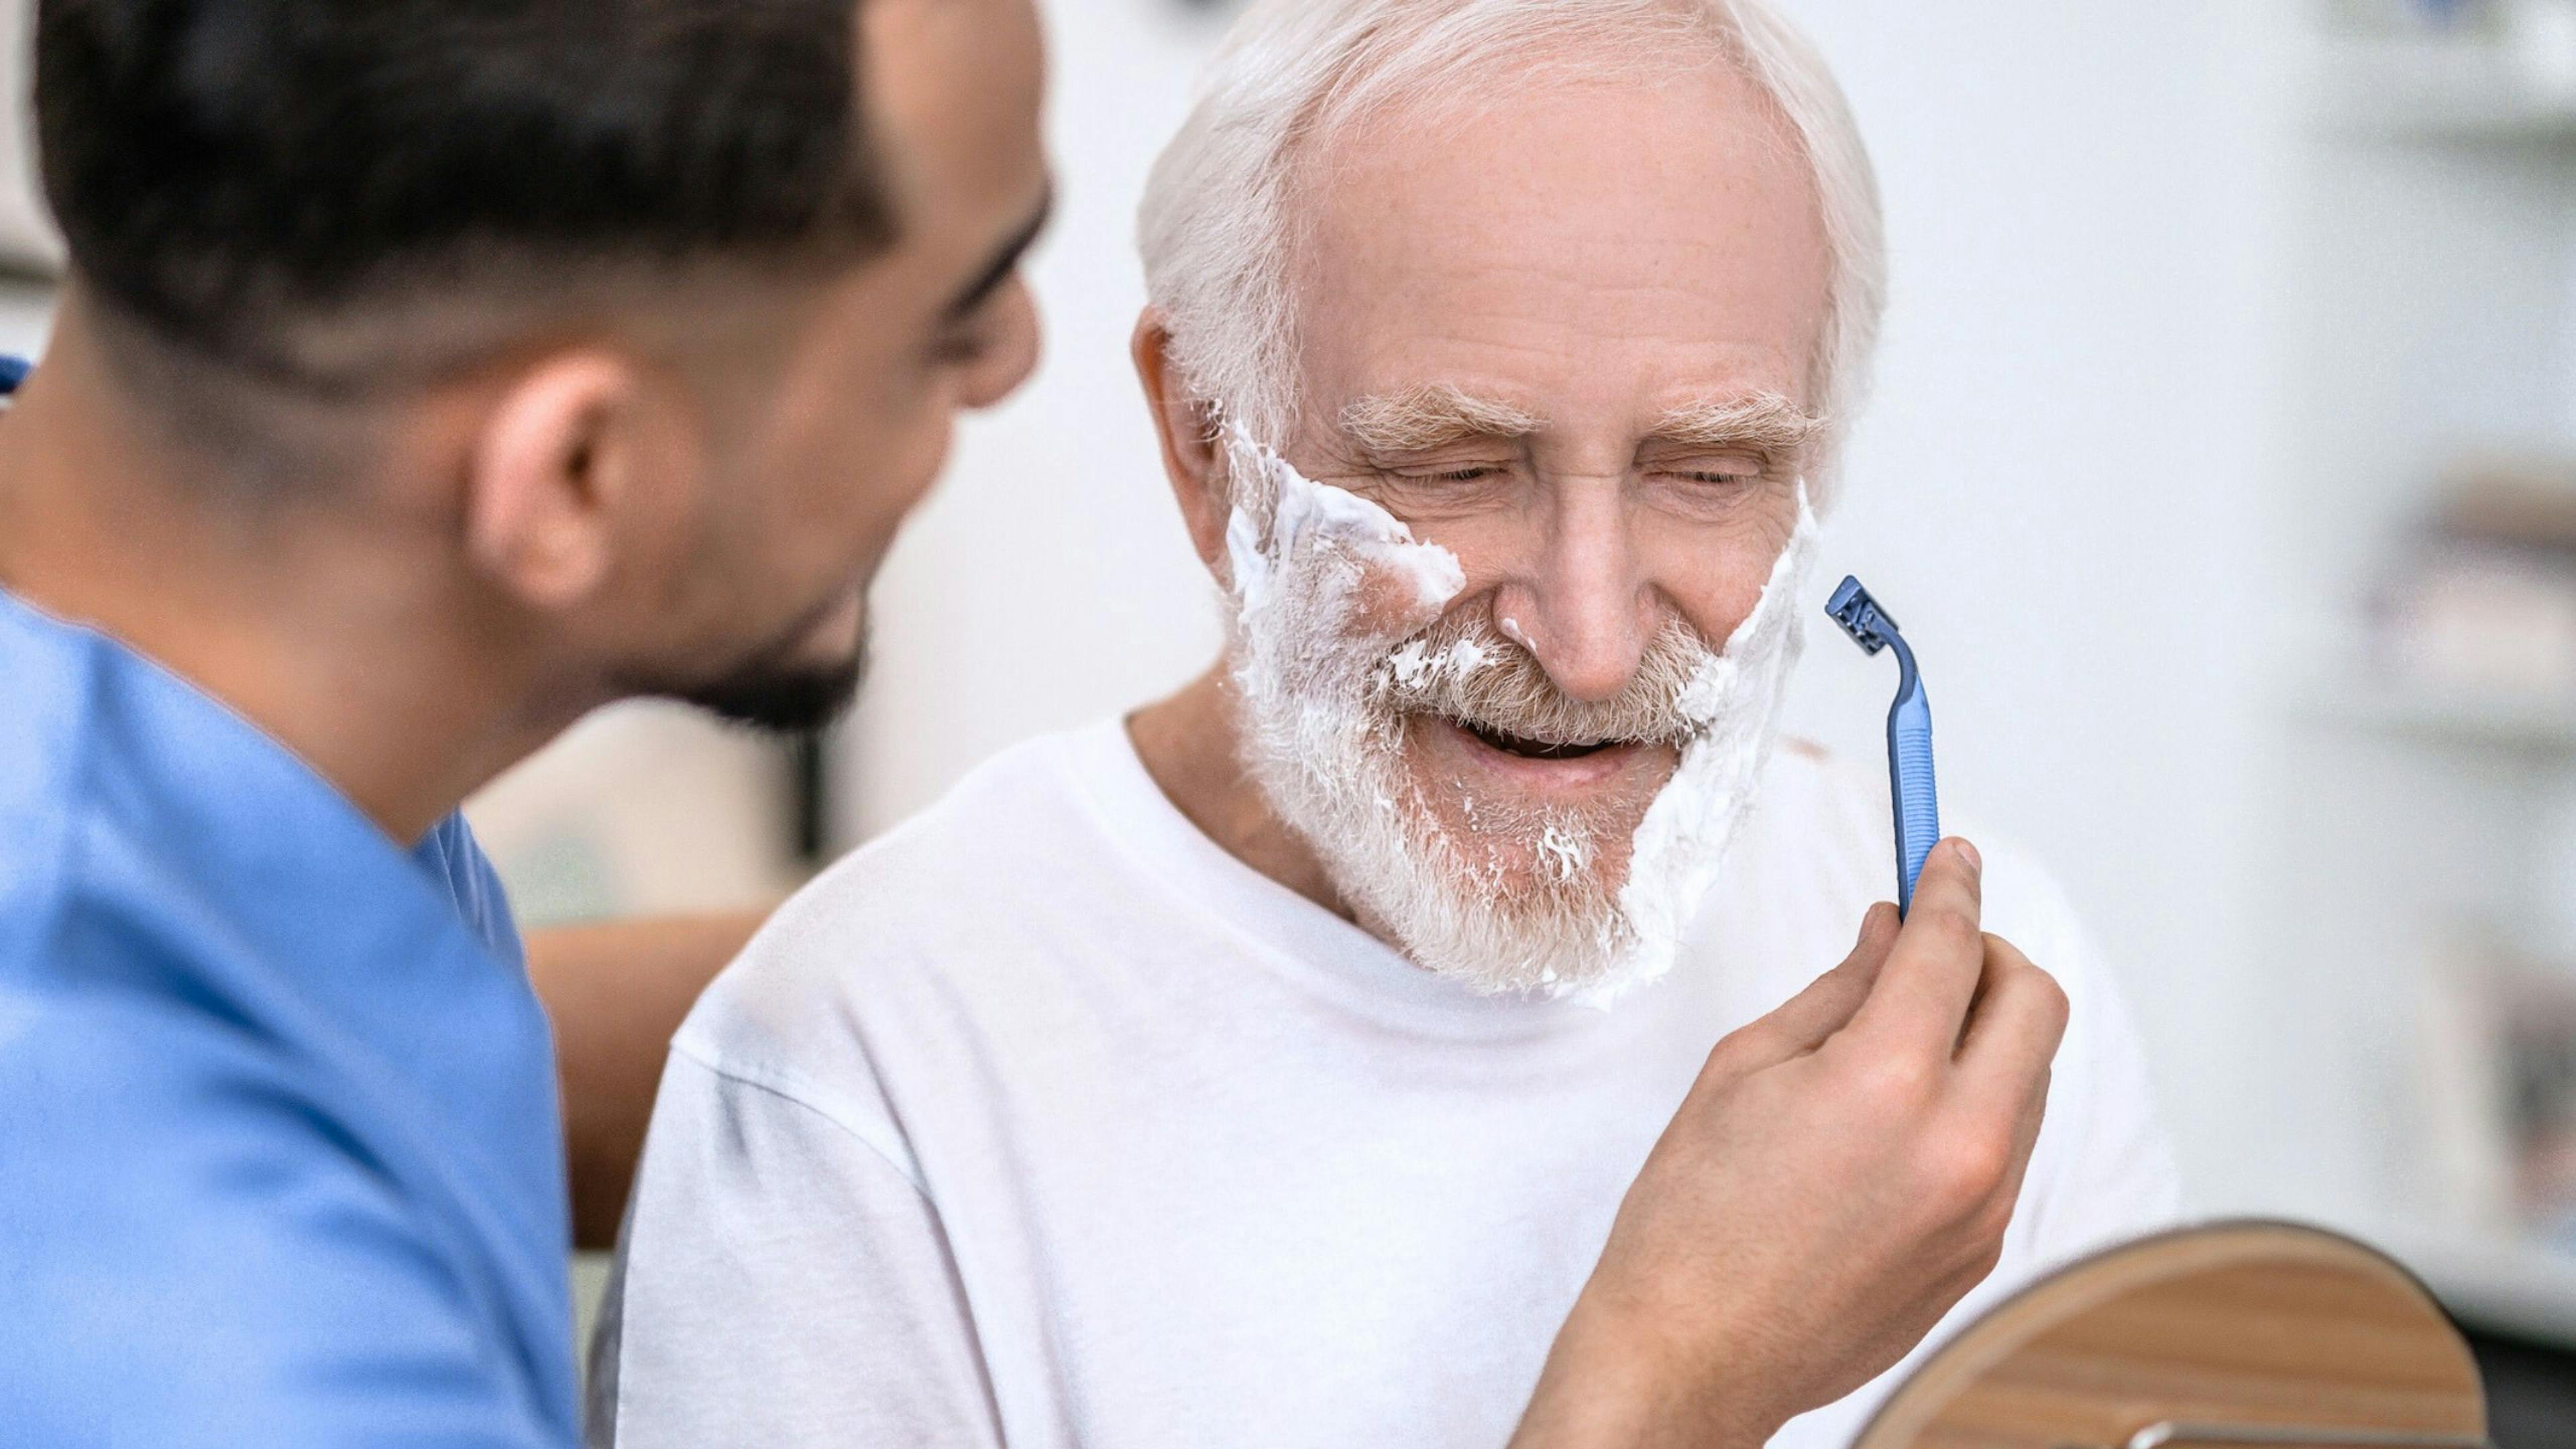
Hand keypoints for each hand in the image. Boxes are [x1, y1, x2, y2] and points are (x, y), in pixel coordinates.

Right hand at [1511, 839, 2067, 1448]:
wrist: (1694, 1355)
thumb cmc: (1692, 1217)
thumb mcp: (1744, 1069)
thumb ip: (1837, 990)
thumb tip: (1891, 932)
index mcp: (1886, 1083)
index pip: (1952, 947)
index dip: (1951, 884)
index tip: (1949, 854)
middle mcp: (1960, 1144)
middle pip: (2035, 1003)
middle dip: (1992, 954)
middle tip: (1938, 945)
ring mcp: (1983, 1206)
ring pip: (2031, 1075)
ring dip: (1985, 1033)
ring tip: (1900, 1038)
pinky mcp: (1984, 1251)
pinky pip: (2009, 1145)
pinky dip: (1974, 1102)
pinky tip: (1899, 1114)